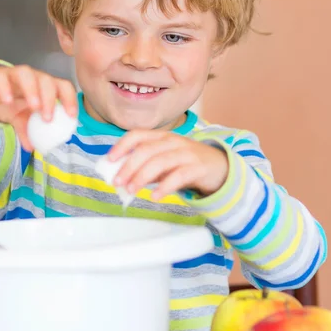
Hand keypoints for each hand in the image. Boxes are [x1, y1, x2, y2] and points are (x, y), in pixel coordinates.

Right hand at [0, 65, 77, 150]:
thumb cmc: (10, 102)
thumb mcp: (19, 120)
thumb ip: (27, 132)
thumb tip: (33, 148)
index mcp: (44, 88)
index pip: (63, 87)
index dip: (70, 99)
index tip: (71, 116)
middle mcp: (33, 78)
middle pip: (47, 80)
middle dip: (50, 99)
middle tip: (47, 119)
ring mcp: (15, 75)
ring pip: (26, 74)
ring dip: (32, 90)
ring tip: (33, 108)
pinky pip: (2, 78)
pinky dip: (5, 88)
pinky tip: (7, 101)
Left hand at [108, 130, 228, 199]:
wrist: (221, 167)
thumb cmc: (186, 164)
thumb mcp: (164, 161)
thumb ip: (145, 167)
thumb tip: (121, 178)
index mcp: (162, 137)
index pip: (137, 135)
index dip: (122, 146)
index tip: (109, 160)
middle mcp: (173, 141)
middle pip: (146, 151)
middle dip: (128, 167)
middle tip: (117, 182)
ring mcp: (186, 153)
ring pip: (160, 162)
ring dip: (142, 177)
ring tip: (131, 191)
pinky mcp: (198, 167)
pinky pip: (179, 176)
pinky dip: (164, 186)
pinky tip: (155, 196)